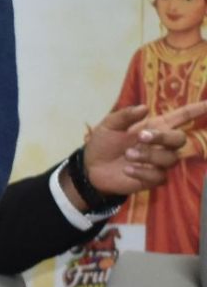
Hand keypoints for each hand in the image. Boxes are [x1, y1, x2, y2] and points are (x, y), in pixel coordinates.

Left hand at [78, 100, 206, 204]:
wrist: (91, 167)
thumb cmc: (103, 143)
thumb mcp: (109, 126)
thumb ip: (125, 116)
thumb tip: (144, 108)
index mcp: (154, 126)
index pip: (181, 117)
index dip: (197, 110)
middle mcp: (160, 144)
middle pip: (179, 139)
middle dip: (164, 137)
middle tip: (141, 137)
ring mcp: (159, 162)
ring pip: (170, 158)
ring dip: (149, 155)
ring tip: (128, 155)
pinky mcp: (153, 179)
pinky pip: (159, 176)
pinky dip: (143, 171)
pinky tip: (127, 169)